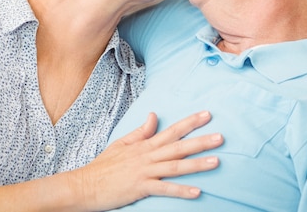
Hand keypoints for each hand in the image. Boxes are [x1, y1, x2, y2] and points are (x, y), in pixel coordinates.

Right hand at [70, 111, 222, 210]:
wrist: (85, 185)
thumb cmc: (104, 166)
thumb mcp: (122, 143)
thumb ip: (141, 131)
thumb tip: (153, 115)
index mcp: (144, 145)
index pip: (171, 130)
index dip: (190, 122)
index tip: (207, 115)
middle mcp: (147, 156)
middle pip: (179, 147)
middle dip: (201, 141)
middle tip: (221, 137)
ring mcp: (144, 172)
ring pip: (175, 166)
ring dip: (197, 164)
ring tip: (216, 161)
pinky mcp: (140, 188)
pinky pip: (164, 189)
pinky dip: (180, 190)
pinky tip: (197, 191)